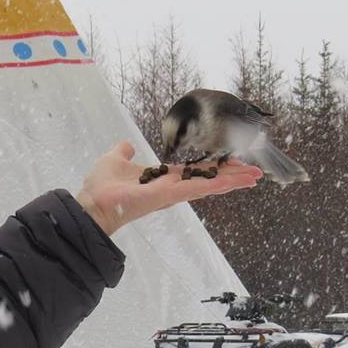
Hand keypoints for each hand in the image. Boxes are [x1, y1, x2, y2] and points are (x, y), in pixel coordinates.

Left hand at [75, 141, 262, 236]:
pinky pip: (197, 188)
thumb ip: (123, 152)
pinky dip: (216, 185)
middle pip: (208, 179)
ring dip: (232, 181)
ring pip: (208, 185)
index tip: (234, 164)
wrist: (92, 202)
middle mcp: (171, 187)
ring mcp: (172, 193)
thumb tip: (127, 145)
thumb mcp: (114, 159)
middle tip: (256, 173)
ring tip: (255, 178)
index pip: (194, 172)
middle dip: (232, 176)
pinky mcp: (169, 196)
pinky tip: (235, 182)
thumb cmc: (100, 185)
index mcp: (162, 178)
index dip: (214, 168)